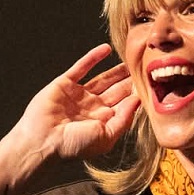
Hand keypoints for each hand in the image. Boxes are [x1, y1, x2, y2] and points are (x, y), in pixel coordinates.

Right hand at [14, 44, 138, 161]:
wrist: (44, 140)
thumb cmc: (74, 145)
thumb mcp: (106, 136)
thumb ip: (124, 119)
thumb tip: (138, 101)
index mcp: (102, 122)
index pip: (123, 105)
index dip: (135, 95)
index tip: (149, 84)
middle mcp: (91, 108)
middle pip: (115, 91)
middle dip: (128, 82)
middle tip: (143, 69)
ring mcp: (78, 95)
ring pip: (101, 79)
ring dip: (115, 71)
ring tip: (130, 61)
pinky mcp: (65, 83)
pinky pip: (82, 67)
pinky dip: (94, 57)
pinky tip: (106, 49)